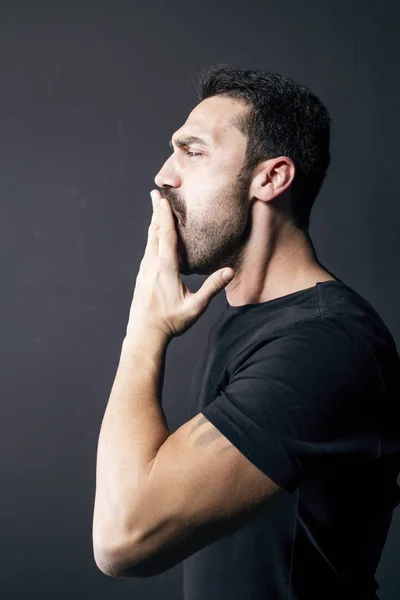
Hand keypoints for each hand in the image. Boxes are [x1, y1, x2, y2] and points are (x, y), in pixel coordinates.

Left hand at [126, 189, 234, 339]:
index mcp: (165, 268)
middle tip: (155, 194)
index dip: (165, 215)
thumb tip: (230, 271)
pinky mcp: (142, 276)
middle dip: (156, 212)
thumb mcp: (195, 307)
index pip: (165, 235)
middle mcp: (152, 265)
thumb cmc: (170, 322)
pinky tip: (155, 237)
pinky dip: (152, 237)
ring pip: (149, 240)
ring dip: (153, 223)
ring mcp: (144, 270)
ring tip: (157, 209)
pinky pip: (148, 250)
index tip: (163, 199)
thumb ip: (212, 288)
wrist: (144, 334)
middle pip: (154, 232)